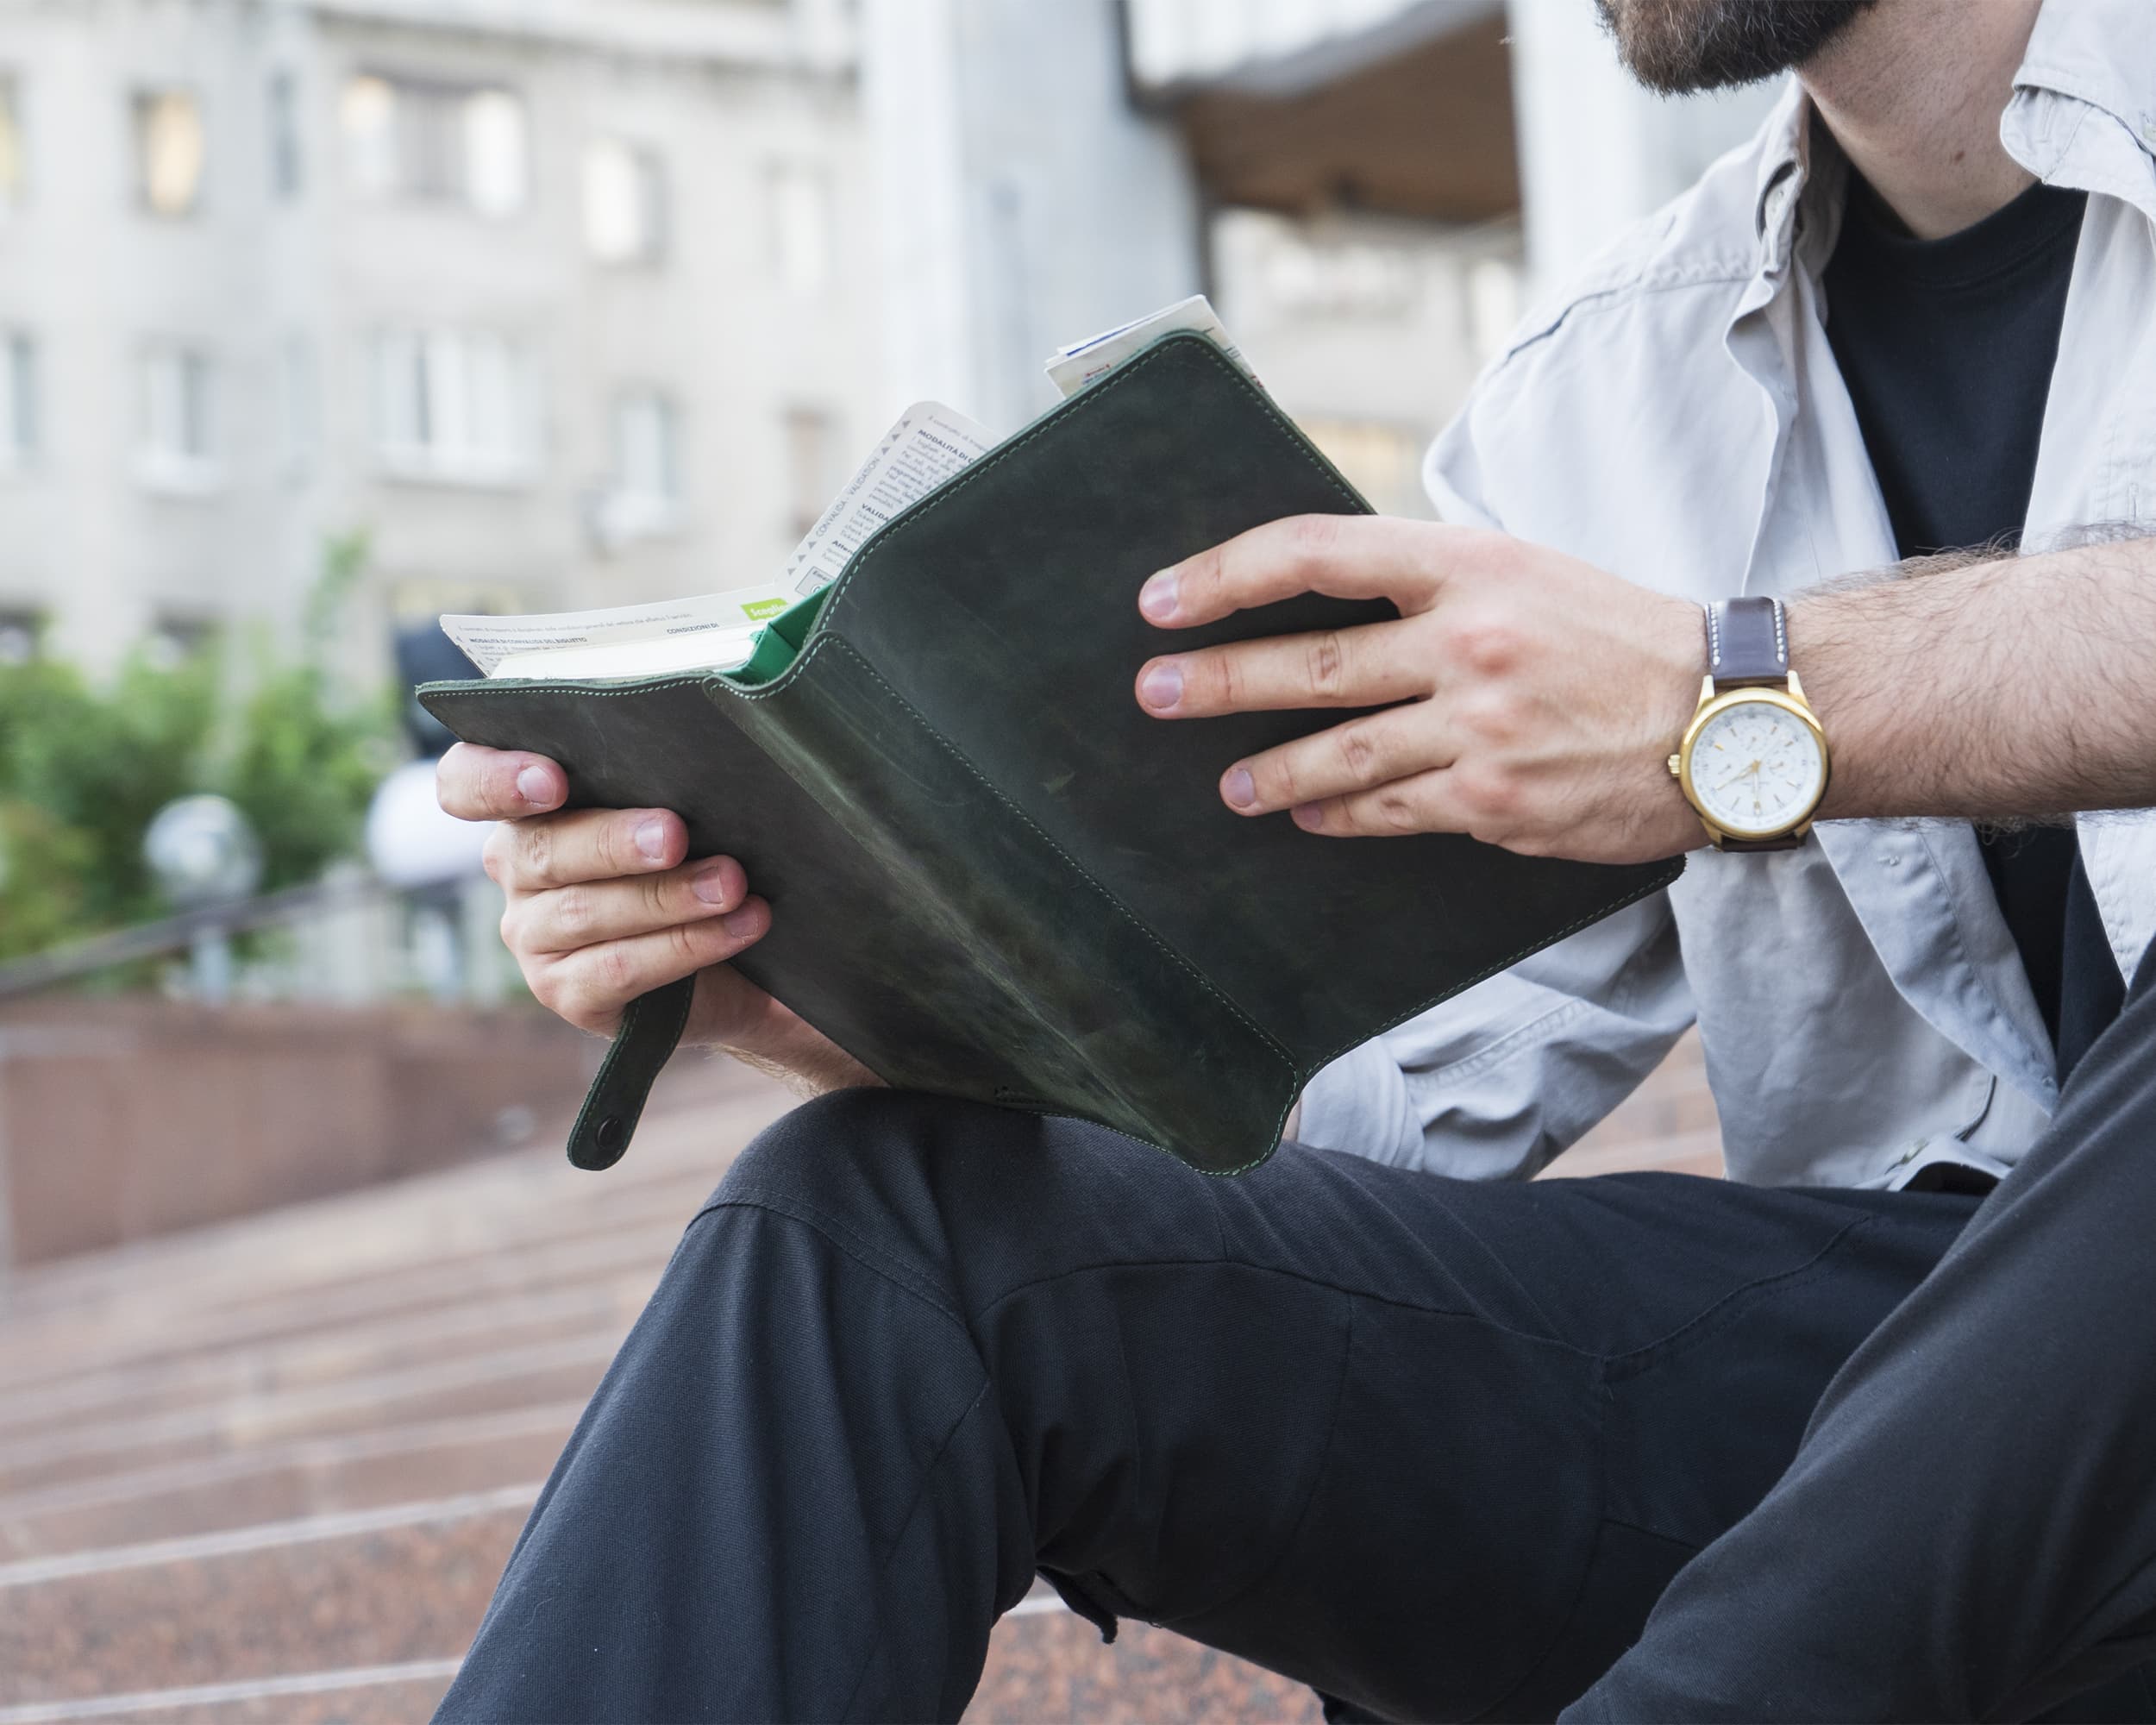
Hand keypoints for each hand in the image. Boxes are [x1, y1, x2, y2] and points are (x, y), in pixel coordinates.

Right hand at [435, 743, 877, 1096]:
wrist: (737, 962)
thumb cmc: (700, 859)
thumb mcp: (679, 813)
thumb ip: (661, 786)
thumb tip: (699, 761)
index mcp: (526, 808)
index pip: (466, 784)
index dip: (494, 780)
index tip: (553, 780)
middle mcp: (516, 870)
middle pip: (542, 851)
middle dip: (614, 842)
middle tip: (674, 834)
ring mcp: (534, 938)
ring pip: (585, 912)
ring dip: (668, 896)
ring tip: (731, 884)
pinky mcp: (568, 993)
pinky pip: (618, 968)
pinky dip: (685, 945)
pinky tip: (740, 926)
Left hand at [1132, 516, 1705, 863]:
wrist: (1735, 713)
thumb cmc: (1621, 635)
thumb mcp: (1527, 571)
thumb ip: (1430, 584)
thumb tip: (1325, 601)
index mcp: (1469, 564)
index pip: (1315, 553)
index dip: (1226, 573)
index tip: (1163, 598)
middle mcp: (1467, 642)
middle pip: (1310, 665)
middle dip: (1215, 682)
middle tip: (1152, 694)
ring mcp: (1480, 728)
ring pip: (1339, 755)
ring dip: (1269, 771)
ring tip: (1227, 784)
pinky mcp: (1497, 800)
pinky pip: (1392, 811)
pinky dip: (1341, 815)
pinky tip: (1308, 815)